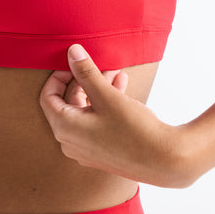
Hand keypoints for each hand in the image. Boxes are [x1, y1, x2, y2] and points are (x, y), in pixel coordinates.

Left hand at [39, 44, 192, 187]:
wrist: (166, 161)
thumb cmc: (134, 129)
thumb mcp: (106, 95)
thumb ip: (86, 72)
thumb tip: (72, 51)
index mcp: (64, 128)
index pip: (48, 97)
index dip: (58, 76)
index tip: (74, 64)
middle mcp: (70, 141)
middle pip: (68, 102)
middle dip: (84, 80)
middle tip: (100, 64)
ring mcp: (86, 148)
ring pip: (85, 110)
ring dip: (98, 88)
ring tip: (115, 72)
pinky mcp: (102, 151)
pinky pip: (96, 121)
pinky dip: (105, 103)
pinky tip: (122, 85)